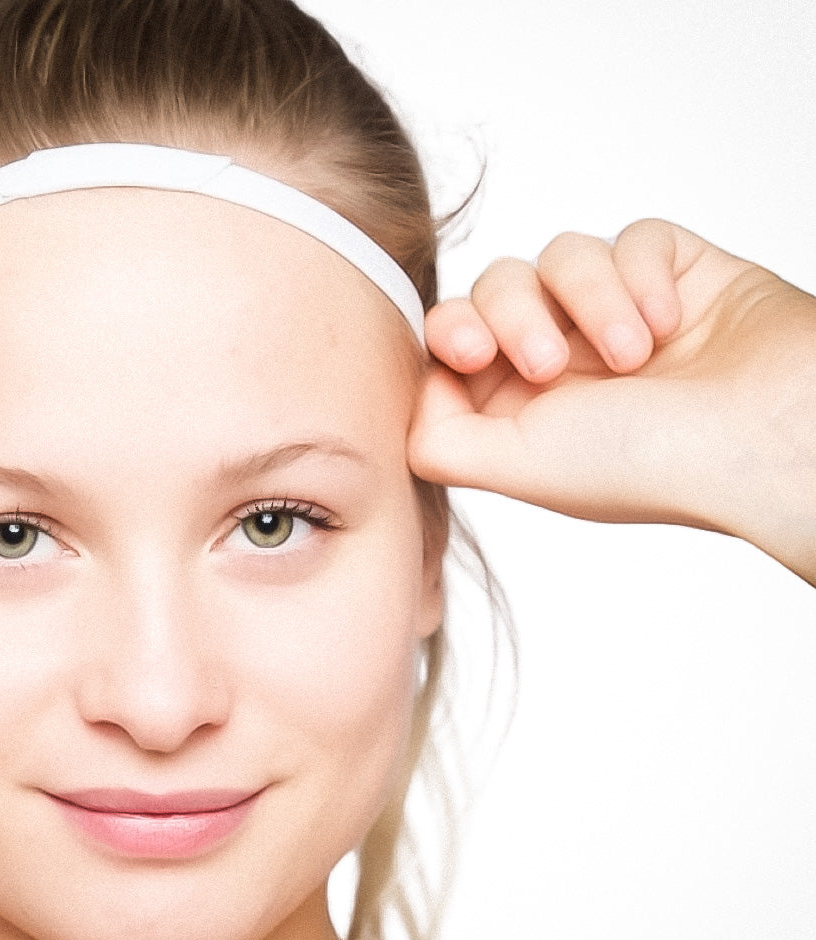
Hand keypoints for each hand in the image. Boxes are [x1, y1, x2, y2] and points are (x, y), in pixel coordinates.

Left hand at [410, 219, 815, 583]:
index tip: (470, 351)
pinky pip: (628, 237)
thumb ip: (439, 440)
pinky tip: (669, 323)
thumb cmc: (647, 464)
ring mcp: (617, 314)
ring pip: (557, 256)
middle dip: (512, 314)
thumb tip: (406, 406)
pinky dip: (640, 276)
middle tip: (549, 362)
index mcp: (521, 407)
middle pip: (492, 289)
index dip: (451, 334)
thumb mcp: (517, 467)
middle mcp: (565, 359)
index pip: (453, 343)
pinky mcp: (673, 273)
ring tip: (633, 354)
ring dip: (589, 300)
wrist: (766, 436)